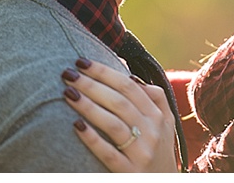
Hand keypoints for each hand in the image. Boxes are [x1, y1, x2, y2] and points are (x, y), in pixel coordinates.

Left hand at [62, 58, 178, 172]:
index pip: (129, 86)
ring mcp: (142, 152)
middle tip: (68, 73)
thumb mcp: (166, 123)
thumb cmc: (159, 151)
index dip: (105, 72)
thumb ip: (155, 98)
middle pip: (119, 101)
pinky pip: (109, 153)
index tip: (82, 61)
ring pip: (113, 123)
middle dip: (91, 84)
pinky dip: (92, 139)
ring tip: (67, 93)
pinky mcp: (130, 172)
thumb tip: (131, 77)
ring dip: (89, 106)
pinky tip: (76, 126)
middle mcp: (152, 131)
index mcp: (158, 115)